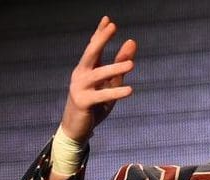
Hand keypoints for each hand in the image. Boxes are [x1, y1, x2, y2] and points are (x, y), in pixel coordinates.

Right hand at [61, 16, 136, 141]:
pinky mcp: (83, 102)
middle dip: (101, 39)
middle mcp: (80, 74)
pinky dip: (116, 93)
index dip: (100, 33)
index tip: (108, 20)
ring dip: (115, 68)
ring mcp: (80, 88)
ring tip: (131, 65)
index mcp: (86, 68)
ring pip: (98, 74)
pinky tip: (130, 90)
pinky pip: (102, 96)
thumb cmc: (94, 106)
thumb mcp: (109, 84)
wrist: (76, 129)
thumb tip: (132, 42)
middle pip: (90, 53)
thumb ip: (120, 65)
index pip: (93, 47)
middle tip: (112, 27)